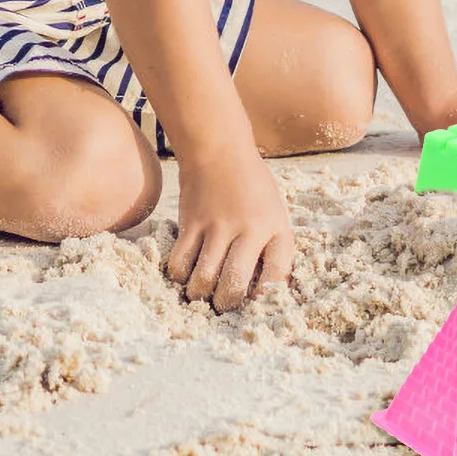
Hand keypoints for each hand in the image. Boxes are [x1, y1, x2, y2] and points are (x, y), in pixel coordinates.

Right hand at [166, 144, 294, 311]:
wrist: (220, 150)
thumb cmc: (252, 187)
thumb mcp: (275, 213)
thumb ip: (273, 248)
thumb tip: (268, 291)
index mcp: (275, 228)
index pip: (276, 275)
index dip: (266, 298)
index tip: (256, 304)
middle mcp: (248, 229)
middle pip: (233, 284)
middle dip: (226, 304)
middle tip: (223, 305)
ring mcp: (217, 226)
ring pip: (203, 279)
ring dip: (200, 294)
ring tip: (202, 293)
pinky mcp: (191, 223)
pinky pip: (180, 262)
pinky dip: (180, 275)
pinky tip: (186, 270)